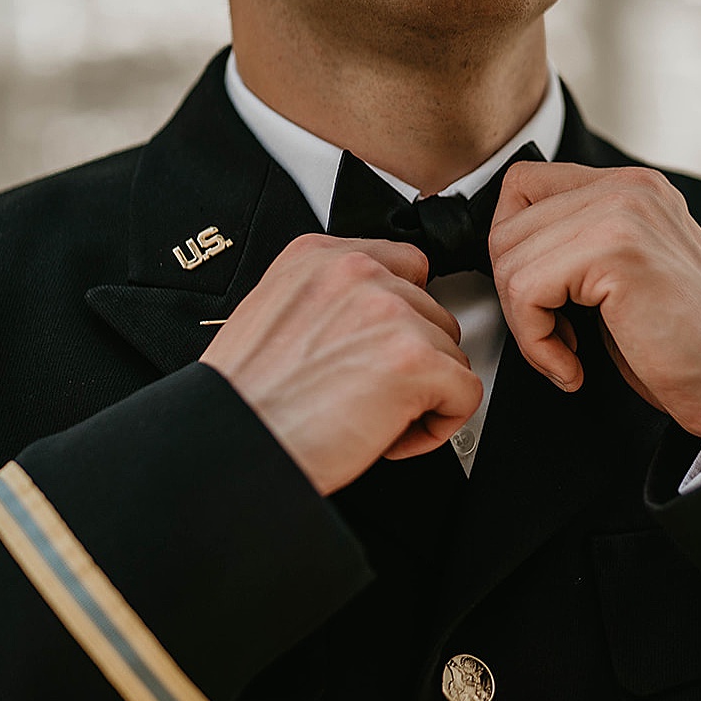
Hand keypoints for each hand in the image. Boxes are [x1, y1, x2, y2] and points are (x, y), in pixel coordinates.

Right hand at [200, 235, 482, 494]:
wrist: (235, 444)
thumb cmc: (246, 401)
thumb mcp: (271, 314)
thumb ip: (327, 300)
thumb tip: (374, 318)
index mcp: (318, 257)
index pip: (404, 267)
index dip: (402, 319)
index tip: (383, 351)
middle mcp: (357, 273)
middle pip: (433, 313)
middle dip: (411, 361)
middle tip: (369, 395)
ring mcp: (390, 313)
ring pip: (451, 353)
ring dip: (423, 394)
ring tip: (372, 417)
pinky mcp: (415, 361)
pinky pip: (466, 393)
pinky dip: (438, 427)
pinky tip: (390, 437)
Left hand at [489, 163, 700, 444]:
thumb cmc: (686, 347)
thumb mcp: (622, 280)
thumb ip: (577, 249)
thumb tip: (508, 253)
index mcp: (631, 189)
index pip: (523, 188)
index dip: (513, 253)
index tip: (540, 303)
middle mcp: (629, 188)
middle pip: (508, 224)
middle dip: (514, 295)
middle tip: (552, 337)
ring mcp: (626, 211)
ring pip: (510, 258)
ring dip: (525, 324)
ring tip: (565, 352)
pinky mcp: (618, 249)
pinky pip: (527, 290)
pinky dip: (536, 343)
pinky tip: (572, 365)